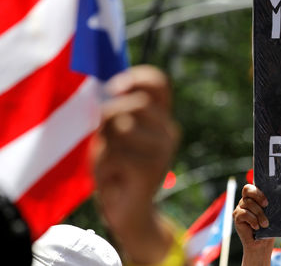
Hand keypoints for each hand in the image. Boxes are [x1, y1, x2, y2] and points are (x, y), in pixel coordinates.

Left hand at [92, 66, 179, 263]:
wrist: (126, 210)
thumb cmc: (116, 168)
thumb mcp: (113, 134)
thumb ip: (115, 112)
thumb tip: (108, 92)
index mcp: (162, 118)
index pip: (158, 83)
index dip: (136, 78)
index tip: (113, 88)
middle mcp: (169, 131)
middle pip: (136, 103)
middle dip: (110, 114)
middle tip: (103, 136)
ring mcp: (163, 150)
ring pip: (123, 125)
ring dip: (104, 143)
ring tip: (109, 161)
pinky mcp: (150, 169)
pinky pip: (115, 153)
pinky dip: (103, 164)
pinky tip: (112, 177)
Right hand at [234, 184, 274, 265]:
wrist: (261, 244)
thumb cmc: (270, 227)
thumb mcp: (275, 213)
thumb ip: (277, 202)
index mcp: (255, 196)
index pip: (252, 185)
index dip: (257, 187)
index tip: (267, 198)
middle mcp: (246, 200)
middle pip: (247, 189)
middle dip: (258, 196)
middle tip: (266, 205)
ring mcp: (240, 208)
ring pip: (247, 203)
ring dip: (258, 213)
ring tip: (265, 223)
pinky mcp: (237, 217)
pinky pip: (243, 213)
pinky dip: (252, 219)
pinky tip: (256, 226)